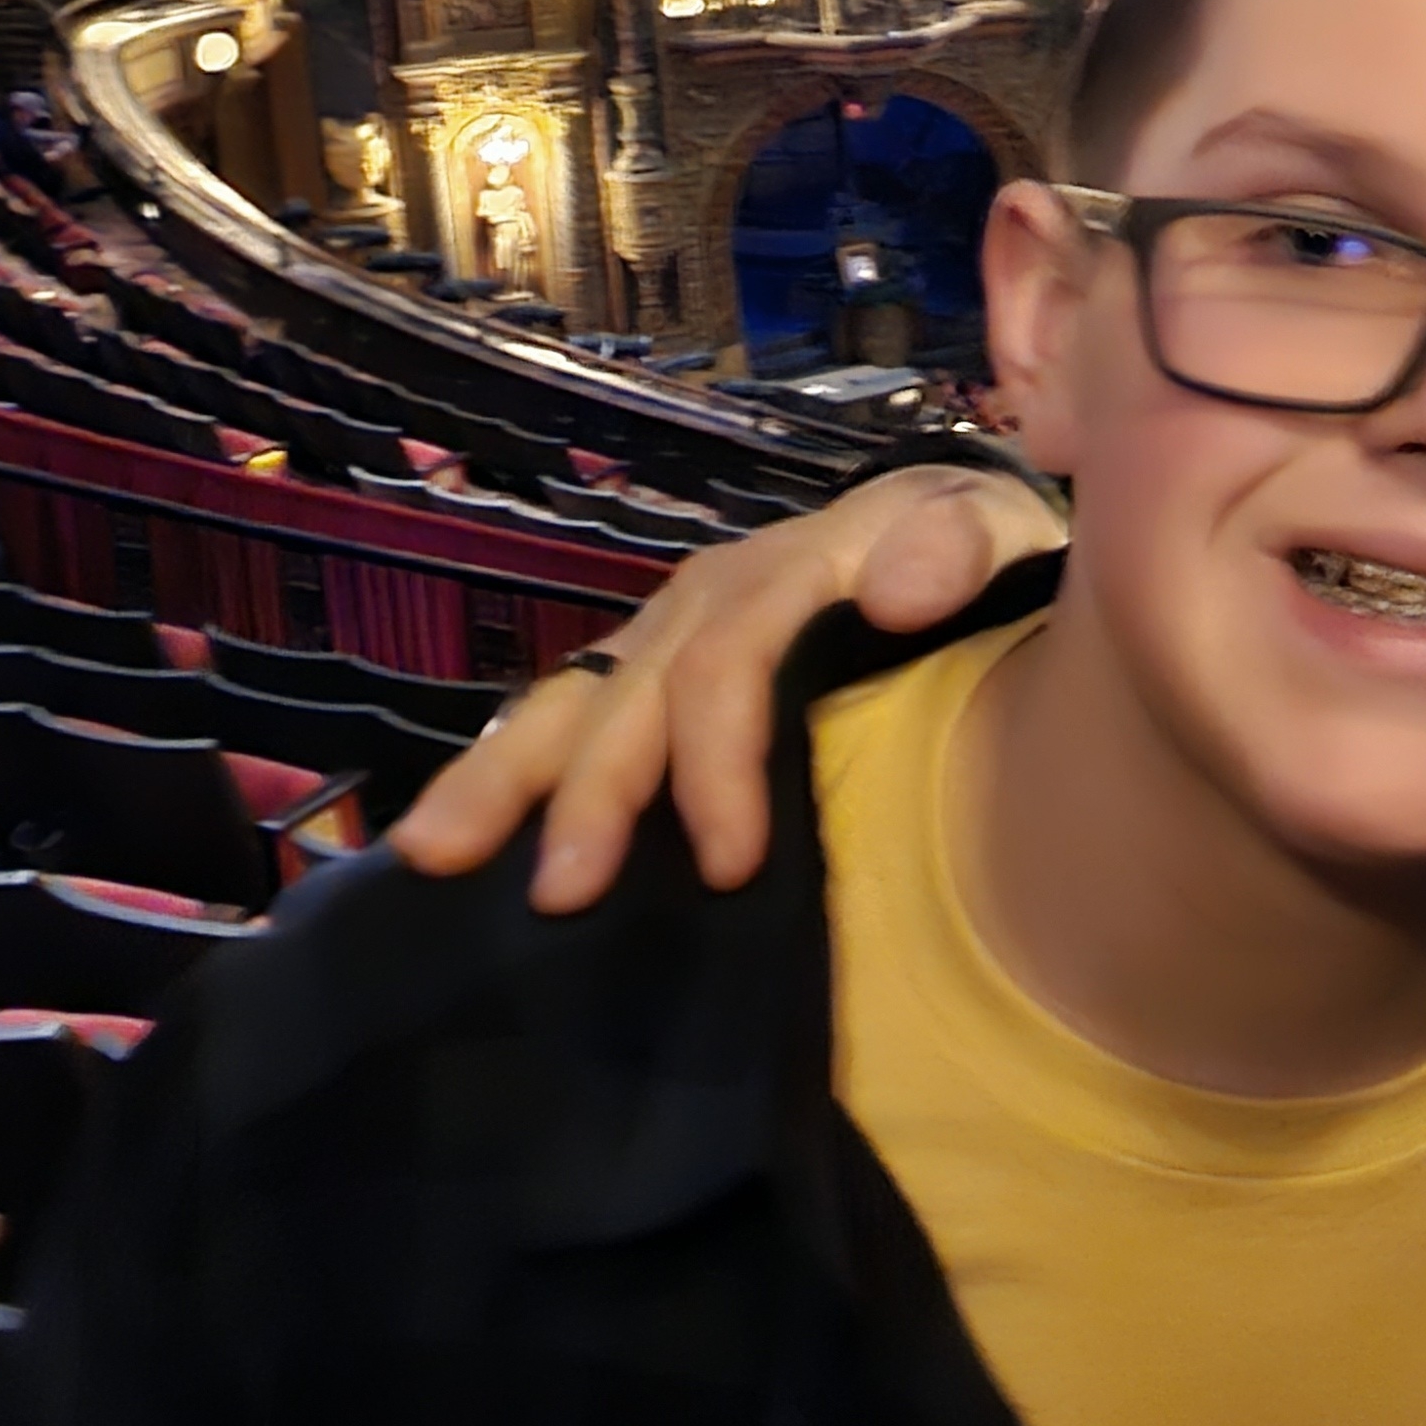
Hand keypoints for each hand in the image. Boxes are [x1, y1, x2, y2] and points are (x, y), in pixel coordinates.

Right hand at [384, 463, 1065, 909]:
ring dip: (498, 778)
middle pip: (631, 689)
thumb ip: (958, 546)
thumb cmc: (986, 556)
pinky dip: (506, 774)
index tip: (729, 865)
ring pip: (569, 699)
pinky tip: (451, 842)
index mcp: (789, 569)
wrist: (975, 540)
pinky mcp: (653, 671)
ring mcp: (670, 632)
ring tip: (431, 858)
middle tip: (561, 896)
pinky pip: (565, 717)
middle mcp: (710, 596)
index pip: (733, 663)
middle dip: (589, 793)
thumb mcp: (995, 530)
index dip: (720, 760)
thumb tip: (896, 591)